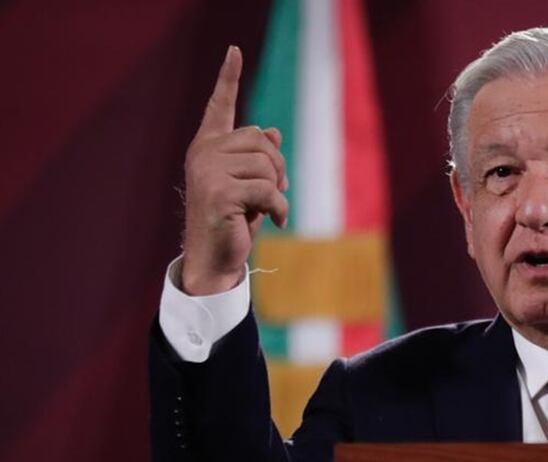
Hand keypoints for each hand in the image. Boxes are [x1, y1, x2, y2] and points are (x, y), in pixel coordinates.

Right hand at [181, 46, 288, 294]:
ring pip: (267, 165)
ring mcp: (207, 171)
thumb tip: (273, 131)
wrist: (215, 259)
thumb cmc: (233, 221)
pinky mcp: (219, 192)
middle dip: (277, 167)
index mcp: (208, 146)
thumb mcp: (250, 185)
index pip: (220, 105)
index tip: (235, 51)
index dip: (229, 78)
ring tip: (266, 210)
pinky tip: (274, 222)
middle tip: (274, 194)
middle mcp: (203, 153)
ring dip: (278, 191)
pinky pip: (269, 189)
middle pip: (261, 140)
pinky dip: (280, 208)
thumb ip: (258, 158)